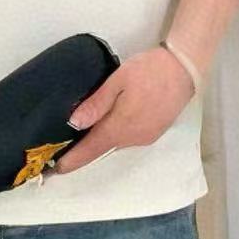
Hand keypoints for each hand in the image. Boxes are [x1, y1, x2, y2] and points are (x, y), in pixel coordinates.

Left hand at [51, 44, 196, 177]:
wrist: (184, 68)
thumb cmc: (149, 70)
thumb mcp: (118, 80)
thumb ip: (97, 103)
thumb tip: (74, 124)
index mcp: (120, 126)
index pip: (90, 150)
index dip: (72, 160)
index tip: (54, 170)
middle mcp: (133, 139)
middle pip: (102, 148)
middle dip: (83, 151)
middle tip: (62, 149)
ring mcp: (145, 137)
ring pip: (116, 143)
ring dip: (100, 141)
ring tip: (82, 135)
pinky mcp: (154, 133)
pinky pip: (128, 138)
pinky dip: (115, 135)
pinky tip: (109, 124)